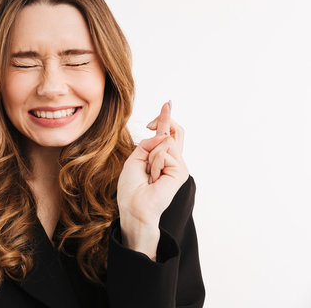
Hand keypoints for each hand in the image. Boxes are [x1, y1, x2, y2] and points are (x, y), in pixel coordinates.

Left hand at [117, 100, 189, 226]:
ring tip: (149, 174)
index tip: (167, 104)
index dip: (166, 119)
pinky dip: (154, 163)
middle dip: (165, 121)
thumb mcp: (135, 159)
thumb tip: (163, 134)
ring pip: (165, 142)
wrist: (134, 206)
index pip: (166, 134)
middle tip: (158, 119)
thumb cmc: (131, 187)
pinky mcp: (180, 171)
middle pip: (175, 132)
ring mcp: (178, 165)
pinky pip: (165, 152)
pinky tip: (154, 177)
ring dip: (151, 156)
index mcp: (160, 158)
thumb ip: (148, 144)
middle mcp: (172, 160)